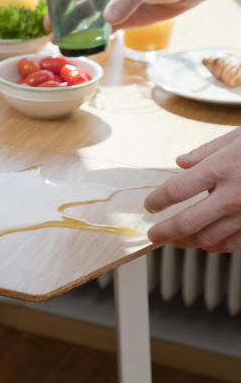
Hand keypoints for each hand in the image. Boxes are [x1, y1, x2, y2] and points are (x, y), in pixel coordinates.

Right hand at [43, 0, 239, 29]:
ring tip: (56, 40)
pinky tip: (79, 47)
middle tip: (47, 26)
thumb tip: (107, 17)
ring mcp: (113, 1)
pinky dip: (90, 38)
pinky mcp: (123, 17)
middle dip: (58, 11)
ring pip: (85, 14)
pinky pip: (102, 28)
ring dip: (70, 28)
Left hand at [145, 127, 240, 252]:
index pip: (176, 190)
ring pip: (208, 239)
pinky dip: (215, 245)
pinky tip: (206, 242)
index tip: (150, 205)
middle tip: (153, 234)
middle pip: (186, 223)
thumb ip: (206, 151)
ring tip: (174, 240)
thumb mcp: (239, 136)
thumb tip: (180, 162)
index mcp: (223, 168)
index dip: (157, 201)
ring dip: (186, 242)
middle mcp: (234, 195)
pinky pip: (232, 243)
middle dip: (164, 232)